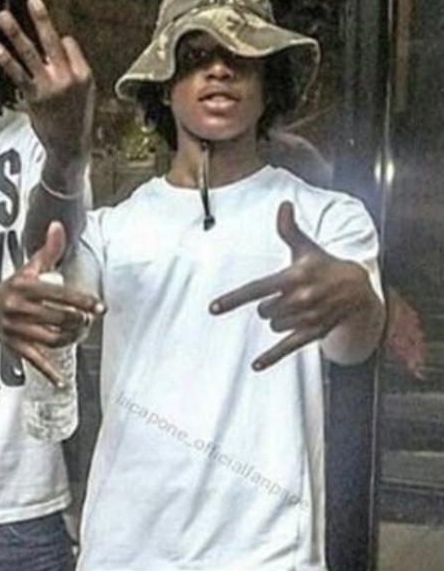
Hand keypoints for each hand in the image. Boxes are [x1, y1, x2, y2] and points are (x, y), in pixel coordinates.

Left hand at [0, 0, 94, 168]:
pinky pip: (18, 75)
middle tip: (32, 0)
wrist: (70, 146)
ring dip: (16, 33)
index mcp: (84, 74)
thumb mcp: (85, 91)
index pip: (68, 44)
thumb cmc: (76, 117)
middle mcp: (67, 78)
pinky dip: (6, 60)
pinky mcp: (33, 98)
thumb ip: (73, 65)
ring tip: (4, 16)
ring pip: (31, 54)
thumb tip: (61, 39)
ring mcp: (49, 88)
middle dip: (42, 19)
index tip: (55, 44)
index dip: (60, 41)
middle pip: (52, 42)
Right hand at [0, 221, 104, 383]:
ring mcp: (13, 329)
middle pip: (58, 318)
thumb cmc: (18, 285)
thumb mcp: (31, 266)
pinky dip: (48, 372)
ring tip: (81, 333)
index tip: (101, 308)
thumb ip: (48, 248)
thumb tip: (58, 224)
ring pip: (51, 338)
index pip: (60, 294)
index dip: (83, 301)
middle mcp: (16, 307)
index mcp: (23, 286)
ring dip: (71, 338)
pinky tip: (61, 381)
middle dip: (79, 320)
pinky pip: (33, 361)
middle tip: (90, 320)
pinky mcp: (11, 346)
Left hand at [210, 201, 373, 370]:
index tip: (212, 308)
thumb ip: (289, 229)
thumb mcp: (307, 248)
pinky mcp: (313, 333)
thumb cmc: (324, 266)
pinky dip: (271, 358)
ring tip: (294, 308)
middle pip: (263, 310)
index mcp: (294, 276)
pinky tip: (255, 366)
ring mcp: (307, 318)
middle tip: (283, 296)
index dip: (233, 299)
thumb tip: (283, 204)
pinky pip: (287, 348)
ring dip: (276, 319)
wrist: (358, 290)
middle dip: (266, 305)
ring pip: (273, 325)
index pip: (256, 289)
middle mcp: (300, 298)